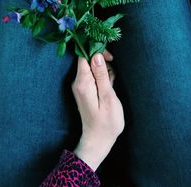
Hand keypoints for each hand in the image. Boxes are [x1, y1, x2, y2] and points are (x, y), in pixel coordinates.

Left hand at [72, 50, 124, 170]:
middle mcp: (78, 82)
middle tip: (112, 75)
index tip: (109, 58)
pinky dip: (102, 78)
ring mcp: (80, 86)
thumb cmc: (106, 121)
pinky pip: (93, 76)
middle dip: (102, 62)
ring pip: (92, 68)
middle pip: (87, 60)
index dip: (96, 52)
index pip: (84, 56)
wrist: (98, 139)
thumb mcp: (108, 97)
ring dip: (104, 71)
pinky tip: (108, 87)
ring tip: (111, 85)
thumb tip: (96, 55)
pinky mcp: (84, 90)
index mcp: (82, 82)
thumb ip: (101, 75)